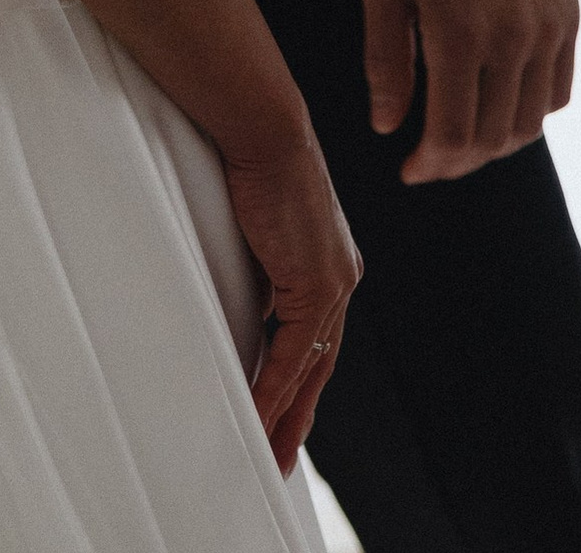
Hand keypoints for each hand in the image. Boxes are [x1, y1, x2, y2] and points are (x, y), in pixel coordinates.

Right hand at [219, 122, 361, 475]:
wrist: (263, 127)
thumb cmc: (246, 160)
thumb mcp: (250, 226)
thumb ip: (253, 267)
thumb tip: (241, 300)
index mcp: (325, 259)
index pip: (312, 335)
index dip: (295, 378)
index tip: (276, 411)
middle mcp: (339, 274)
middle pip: (319, 362)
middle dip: (297, 412)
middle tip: (278, 454)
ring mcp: (333, 280)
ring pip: (311, 365)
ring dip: (287, 412)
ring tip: (267, 451)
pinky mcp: (318, 283)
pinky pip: (297, 353)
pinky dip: (276, 389)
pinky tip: (259, 417)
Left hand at [360, 0, 578, 184]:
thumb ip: (385, 59)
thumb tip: (387, 125)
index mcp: (458, 32)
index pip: (453, 133)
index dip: (431, 164)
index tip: (410, 170)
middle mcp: (511, 40)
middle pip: (494, 138)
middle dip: (459, 162)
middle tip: (432, 160)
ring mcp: (547, 33)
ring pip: (530, 124)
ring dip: (496, 145)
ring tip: (465, 140)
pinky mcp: (569, 22)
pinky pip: (559, 93)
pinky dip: (531, 114)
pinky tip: (501, 107)